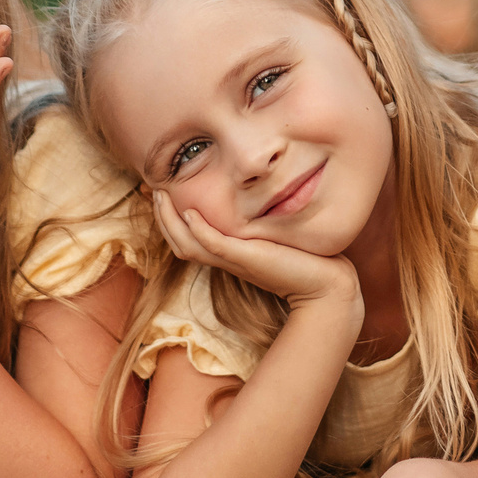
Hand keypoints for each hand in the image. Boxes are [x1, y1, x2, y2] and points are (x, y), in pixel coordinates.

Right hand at [150, 189, 360, 315]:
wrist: (325, 286)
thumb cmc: (305, 263)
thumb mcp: (276, 239)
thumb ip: (260, 227)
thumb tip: (258, 205)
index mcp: (229, 256)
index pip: (187, 240)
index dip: (170, 220)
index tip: (162, 194)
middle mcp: (227, 260)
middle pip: (180, 242)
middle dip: (162, 217)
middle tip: (152, 190)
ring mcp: (235, 260)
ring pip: (188, 244)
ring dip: (171, 220)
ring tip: (162, 196)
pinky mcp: (247, 258)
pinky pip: (213, 244)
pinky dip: (198, 230)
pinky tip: (190, 212)